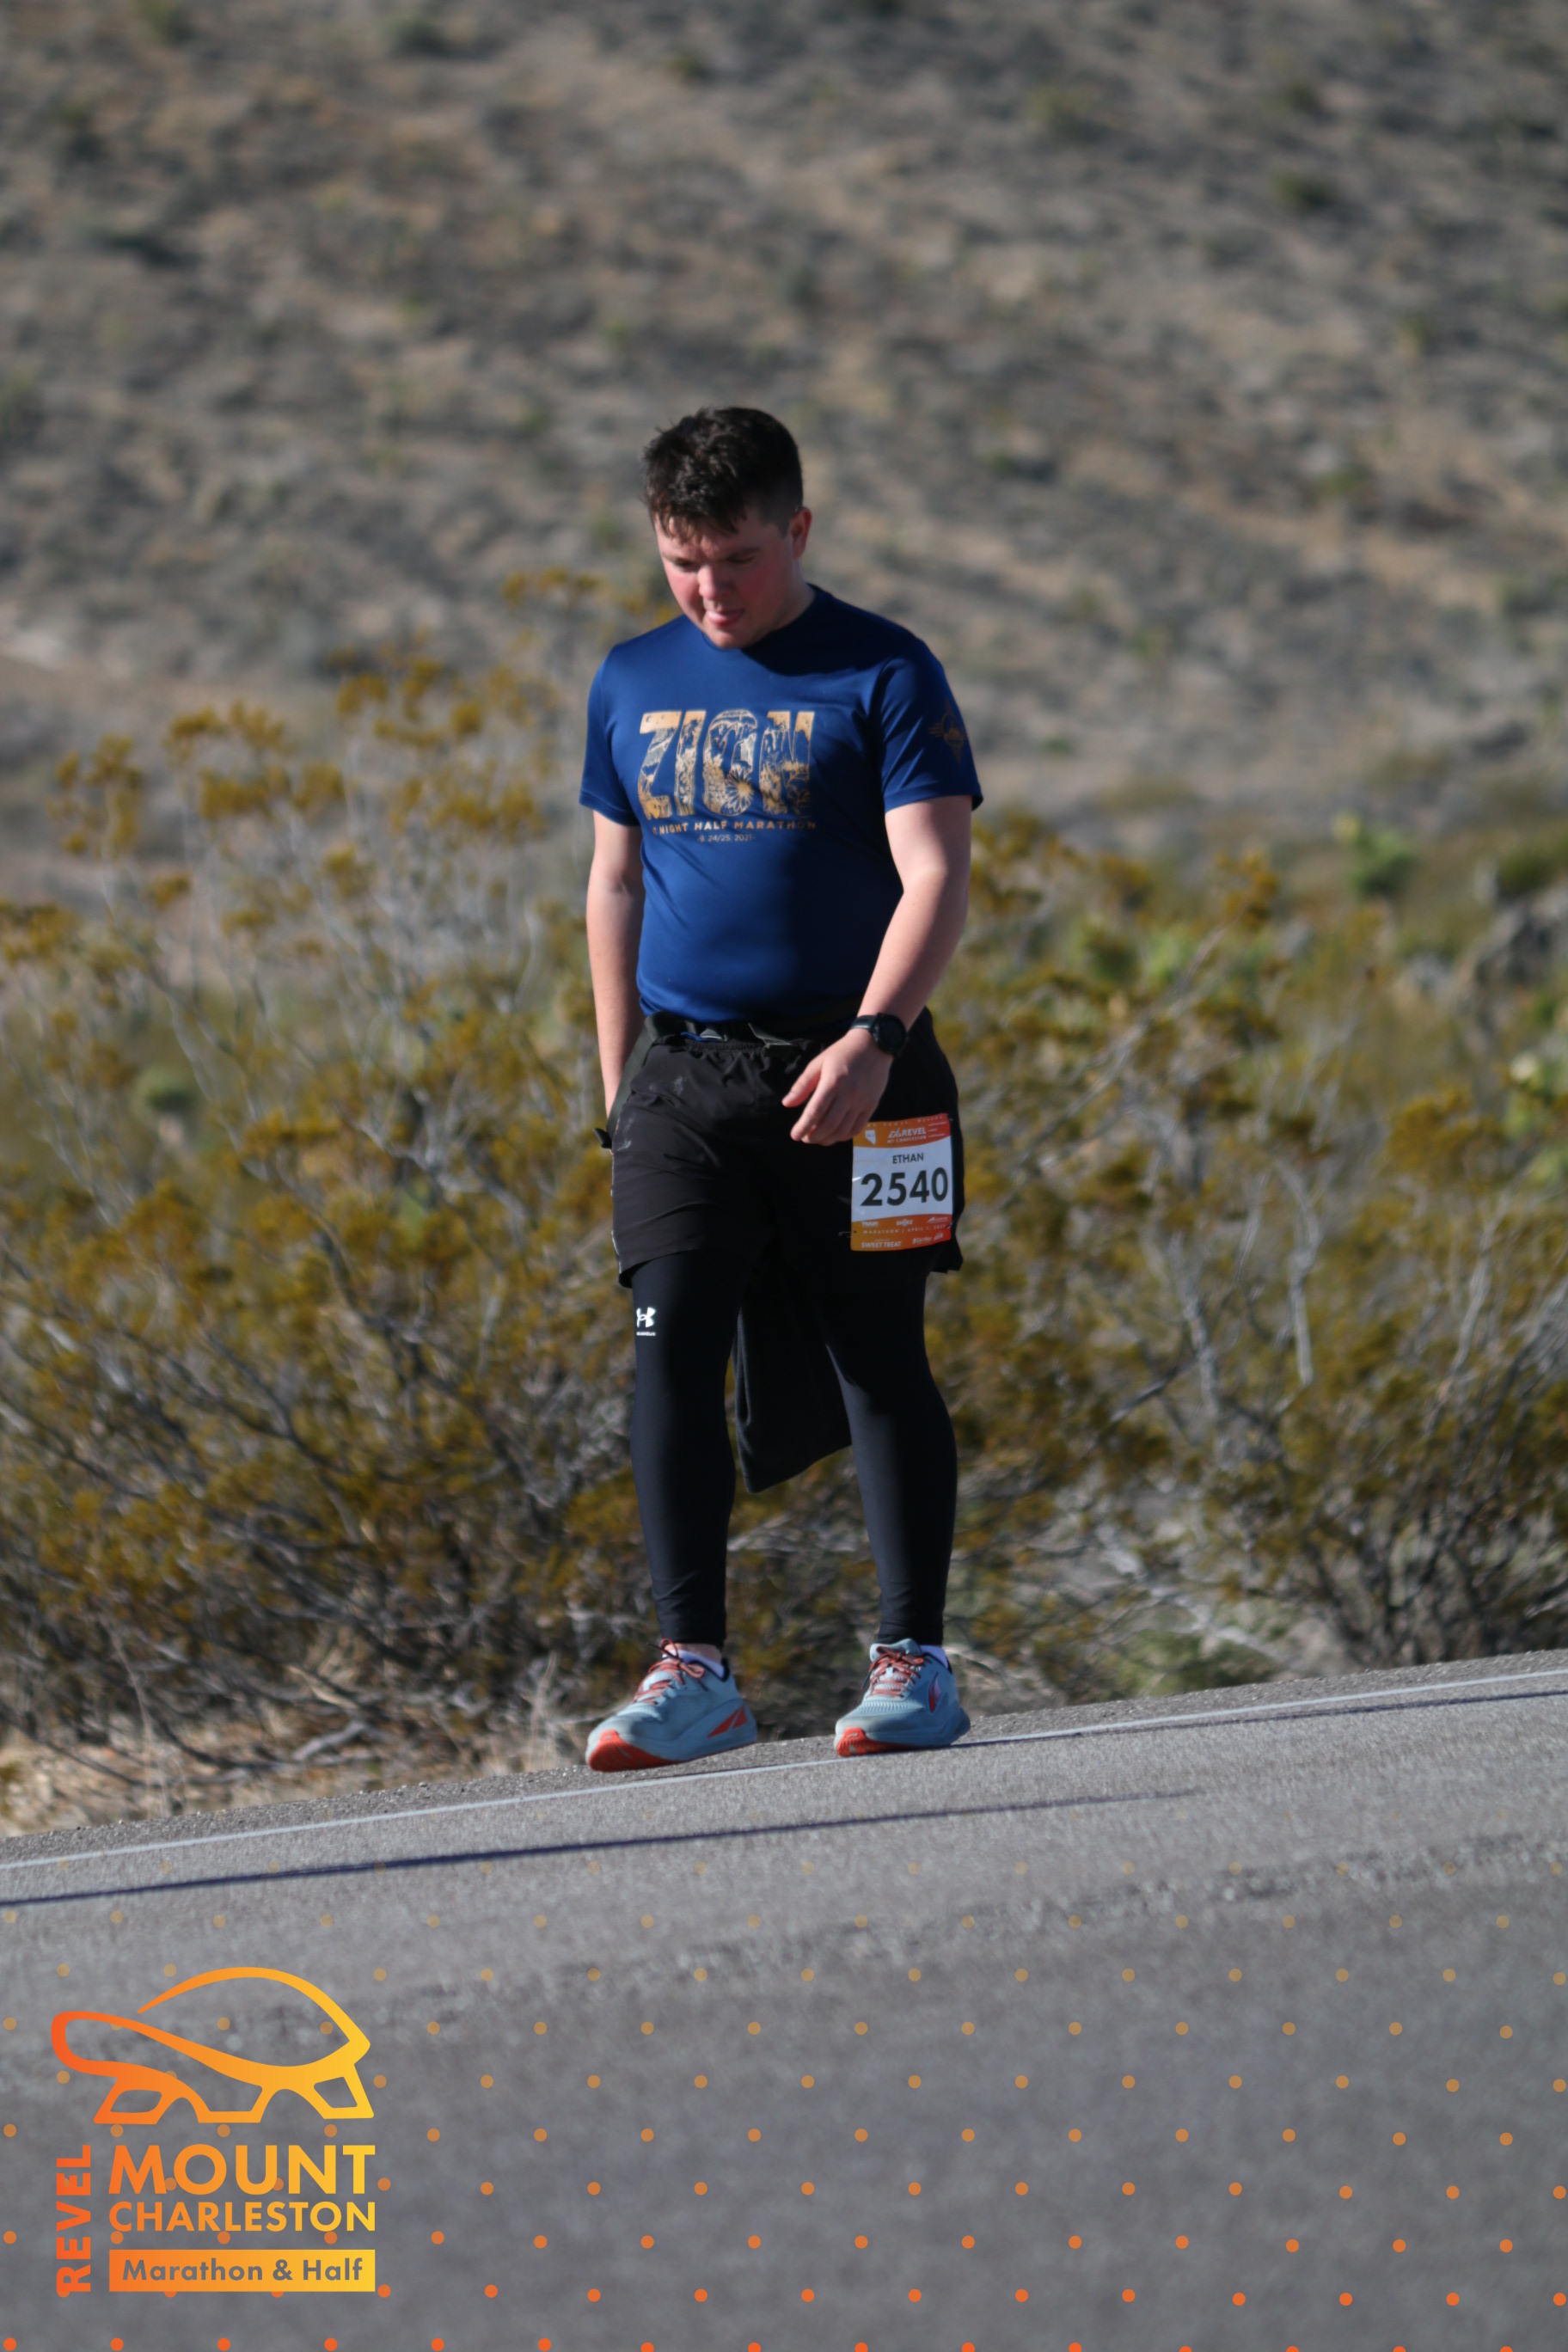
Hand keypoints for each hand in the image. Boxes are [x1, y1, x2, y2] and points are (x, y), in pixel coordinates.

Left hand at [782, 1027, 892, 1144]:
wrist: (874, 1045)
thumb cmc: (842, 1053)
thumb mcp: (818, 1063)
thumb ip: (802, 1085)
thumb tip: (787, 1104)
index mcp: (832, 1083)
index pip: (815, 1111)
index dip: (803, 1127)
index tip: (795, 1135)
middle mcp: (848, 1095)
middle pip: (829, 1125)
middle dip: (814, 1136)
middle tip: (804, 1138)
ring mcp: (862, 1102)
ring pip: (843, 1130)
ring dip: (828, 1139)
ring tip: (818, 1139)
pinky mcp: (872, 1105)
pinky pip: (857, 1128)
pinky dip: (844, 1136)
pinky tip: (835, 1135)